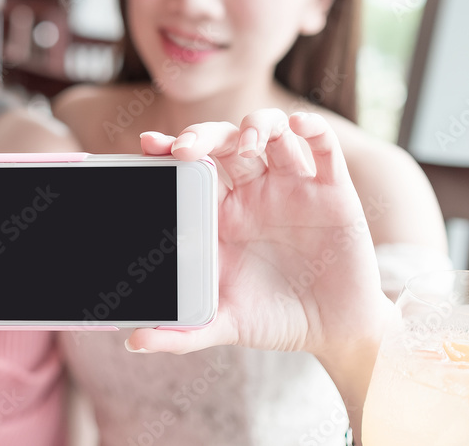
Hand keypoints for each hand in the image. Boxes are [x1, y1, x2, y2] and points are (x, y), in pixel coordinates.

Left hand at [128, 110, 391, 357]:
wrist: (335, 333)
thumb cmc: (275, 320)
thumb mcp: (225, 325)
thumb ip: (182, 333)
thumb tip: (134, 343)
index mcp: (221, 212)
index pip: (191, 167)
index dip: (169, 149)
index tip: (149, 145)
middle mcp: (253, 190)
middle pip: (224, 141)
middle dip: (203, 134)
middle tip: (186, 147)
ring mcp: (292, 185)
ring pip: (271, 132)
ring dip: (256, 126)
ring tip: (247, 142)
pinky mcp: (332, 189)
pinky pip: (322, 146)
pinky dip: (311, 129)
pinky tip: (297, 127)